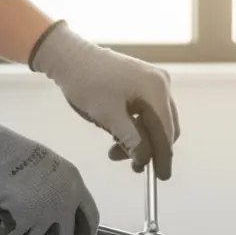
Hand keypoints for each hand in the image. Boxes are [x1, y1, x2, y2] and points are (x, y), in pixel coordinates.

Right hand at [0, 97, 98, 234]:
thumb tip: (53, 208)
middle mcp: (64, 204)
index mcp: (75, 185)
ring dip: (22, 230)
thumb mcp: (49, 167)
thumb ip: (57, 188)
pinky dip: (3, 227)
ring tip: (8, 211)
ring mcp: (45, 215)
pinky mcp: (24, 222)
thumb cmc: (16, 153)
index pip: (91, 218)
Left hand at [29, 21, 180, 179]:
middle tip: (132, 166)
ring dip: (139, 140)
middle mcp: (160, 84)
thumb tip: (144, 159)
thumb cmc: (87, 83)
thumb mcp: (108, 116)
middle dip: (149, 148)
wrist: (69, 57)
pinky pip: (146, 113)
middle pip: (165, 127)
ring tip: (115, 151)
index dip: (163, 156)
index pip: (166, 130)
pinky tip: (117, 136)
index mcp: (156, 89)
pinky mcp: (142, 84)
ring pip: (155, 122)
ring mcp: (152, 83)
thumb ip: (131, 140)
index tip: (161, 177)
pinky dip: (135, 128)